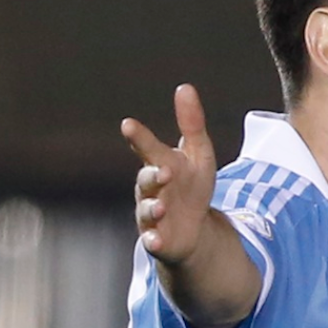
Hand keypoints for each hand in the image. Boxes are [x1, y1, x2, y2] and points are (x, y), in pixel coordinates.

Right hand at [120, 84, 217, 264]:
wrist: (193, 228)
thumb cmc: (191, 185)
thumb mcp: (198, 154)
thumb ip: (191, 123)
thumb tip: (185, 86)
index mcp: (160, 163)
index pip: (148, 147)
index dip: (139, 137)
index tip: (128, 124)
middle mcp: (151, 188)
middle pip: (147, 180)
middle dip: (152, 175)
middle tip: (163, 170)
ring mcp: (151, 214)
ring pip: (146, 210)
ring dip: (151, 208)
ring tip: (160, 208)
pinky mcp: (158, 238)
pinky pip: (151, 240)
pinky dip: (152, 240)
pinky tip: (155, 240)